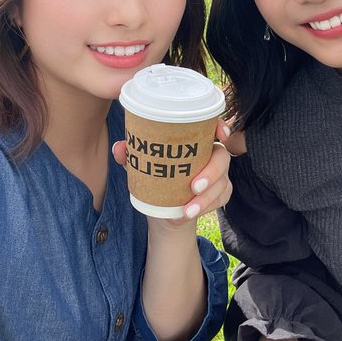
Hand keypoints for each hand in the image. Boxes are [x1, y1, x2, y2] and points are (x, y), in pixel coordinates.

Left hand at [112, 118, 232, 219]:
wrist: (164, 212)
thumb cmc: (157, 177)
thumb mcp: (142, 166)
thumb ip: (132, 156)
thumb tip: (119, 148)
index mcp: (198, 141)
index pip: (214, 127)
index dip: (221, 127)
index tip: (220, 135)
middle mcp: (212, 155)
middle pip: (222, 157)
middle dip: (212, 172)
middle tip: (194, 186)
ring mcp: (220, 176)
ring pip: (222, 183)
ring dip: (206, 197)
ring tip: (188, 210)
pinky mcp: (220, 195)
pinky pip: (220, 200)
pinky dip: (205, 208)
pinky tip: (189, 214)